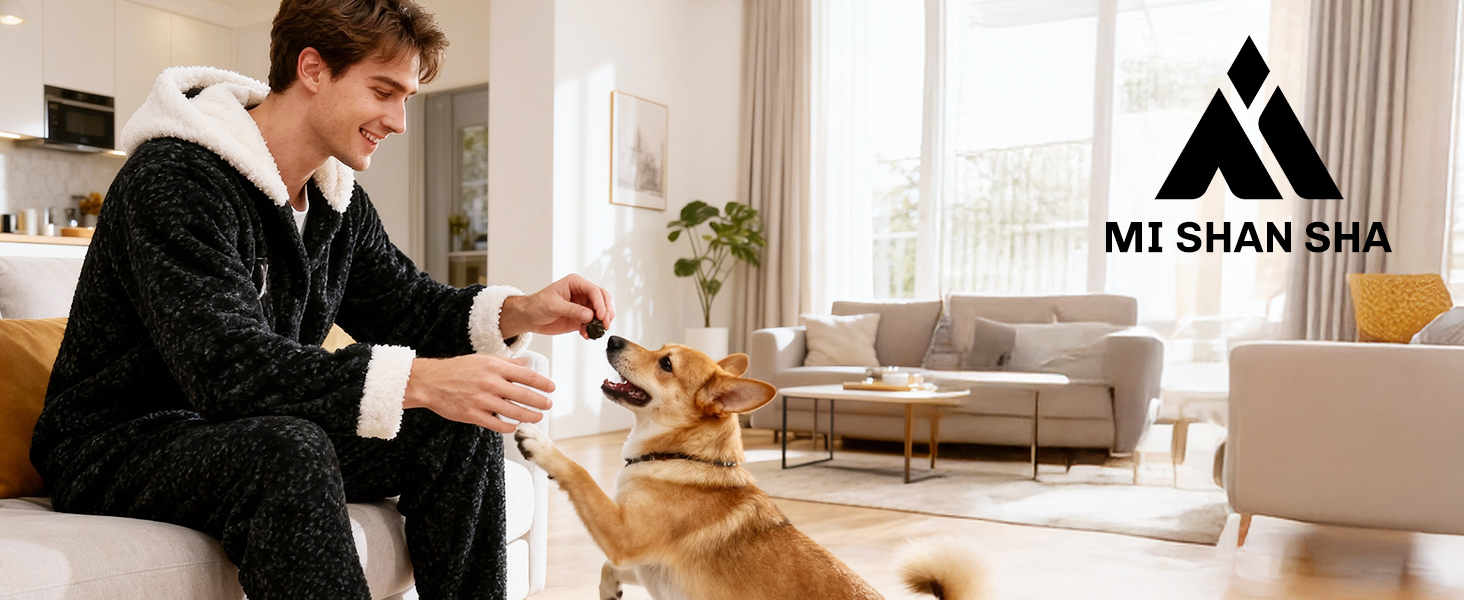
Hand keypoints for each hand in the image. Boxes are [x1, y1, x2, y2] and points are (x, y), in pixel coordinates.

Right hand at [403, 354, 554, 433]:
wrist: (430, 382)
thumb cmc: (456, 369)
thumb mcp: (484, 359)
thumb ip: (507, 362)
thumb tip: (527, 363)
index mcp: (494, 367)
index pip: (527, 376)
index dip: (543, 383)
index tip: (552, 388)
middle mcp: (490, 383)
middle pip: (524, 395)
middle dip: (540, 402)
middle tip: (548, 405)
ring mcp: (482, 400)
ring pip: (514, 412)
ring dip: (529, 416)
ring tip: (537, 417)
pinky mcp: (473, 415)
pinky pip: (497, 424)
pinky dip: (509, 426)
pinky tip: (514, 426)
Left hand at [500, 274, 615, 339]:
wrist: (528, 317)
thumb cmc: (537, 305)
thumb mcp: (553, 306)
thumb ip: (573, 310)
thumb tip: (589, 315)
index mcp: (575, 283)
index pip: (594, 291)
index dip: (600, 303)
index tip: (601, 316)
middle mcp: (581, 293)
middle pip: (602, 300)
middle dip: (606, 312)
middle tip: (605, 325)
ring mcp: (582, 306)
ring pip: (600, 313)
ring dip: (600, 323)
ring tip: (595, 332)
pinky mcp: (580, 318)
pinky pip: (592, 324)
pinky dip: (592, 330)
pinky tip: (586, 335)